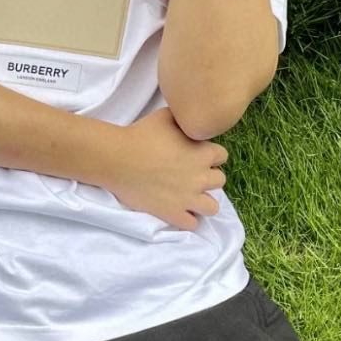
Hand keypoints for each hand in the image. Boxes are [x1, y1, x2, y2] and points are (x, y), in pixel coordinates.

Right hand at [101, 107, 228, 231]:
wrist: (117, 159)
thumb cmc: (140, 134)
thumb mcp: (166, 116)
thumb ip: (184, 119)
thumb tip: (189, 119)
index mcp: (202, 153)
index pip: (222, 156)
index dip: (210, 155)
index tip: (197, 156)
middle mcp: (200, 177)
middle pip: (220, 181)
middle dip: (208, 178)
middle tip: (192, 175)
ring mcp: (187, 198)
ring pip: (212, 207)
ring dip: (204, 201)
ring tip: (190, 197)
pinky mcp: (173, 213)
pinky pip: (192, 224)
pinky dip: (187, 218)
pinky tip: (178, 210)